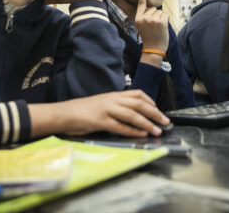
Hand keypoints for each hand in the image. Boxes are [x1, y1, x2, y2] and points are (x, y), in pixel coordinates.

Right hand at [30, 90, 169, 137]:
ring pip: (133, 115)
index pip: (137, 94)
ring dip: (147, 123)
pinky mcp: (100, 121)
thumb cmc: (81, 111)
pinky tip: (141, 134)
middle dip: (155, 112)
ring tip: (157, 130)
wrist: (63, 113)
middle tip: (165, 121)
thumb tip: (130, 114)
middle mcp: (112, 100)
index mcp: (113, 95)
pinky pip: (120, 126)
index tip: (158, 109)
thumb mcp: (101, 103)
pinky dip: (133, 131)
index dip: (150, 102)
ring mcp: (106, 110)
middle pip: (139, 104)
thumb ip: (115, 106)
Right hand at [134, 0, 168, 51]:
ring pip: (160, 11)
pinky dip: (166, 19)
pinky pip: (165, 14)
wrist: (153, 49)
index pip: (140, 5)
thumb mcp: (141, 26)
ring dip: (161, 18)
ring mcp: (153, 19)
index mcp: (138, 18)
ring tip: (157, 28)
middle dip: (155, 15)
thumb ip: (144, 17)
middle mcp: (144, 17)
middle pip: (153, 8)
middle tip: (153, 27)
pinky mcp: (161, 21)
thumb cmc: (149, 37)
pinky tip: (162, 27)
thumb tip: (152, 8)